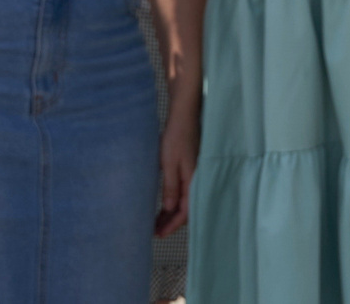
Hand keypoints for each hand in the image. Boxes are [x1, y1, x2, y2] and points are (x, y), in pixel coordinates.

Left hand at [155, 91, 199, 234]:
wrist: (183, 116)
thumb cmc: (176, 137)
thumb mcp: (170, 163)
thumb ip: (170, 186)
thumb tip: (170, 208)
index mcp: (193, 181)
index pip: (184, 212)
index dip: (172, 225)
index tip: (159, 234)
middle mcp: (195, 180)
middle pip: (184, 209)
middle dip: (170, 222)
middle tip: (154, 232)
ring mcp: (192, 175)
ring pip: (182, 201)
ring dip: (170, 212)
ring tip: (155, 222)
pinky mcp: (188, 169)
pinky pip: (181, 191)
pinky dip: (172, 200)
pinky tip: (163, 205)